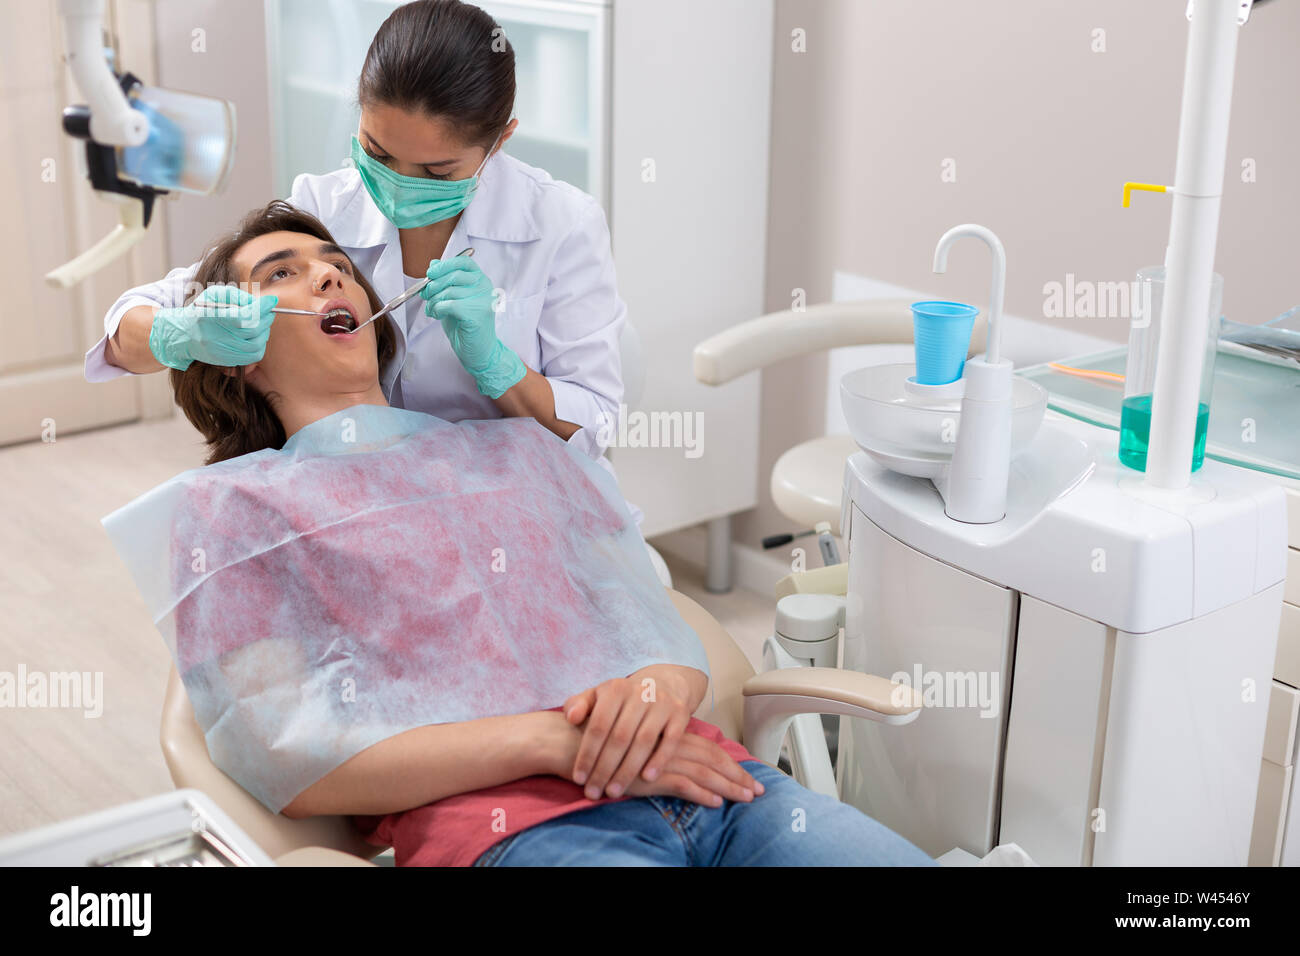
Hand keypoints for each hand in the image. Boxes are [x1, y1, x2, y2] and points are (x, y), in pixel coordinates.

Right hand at [149, 285, 277, 370]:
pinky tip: (255, 336)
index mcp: (210, 317)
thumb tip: (260, 303)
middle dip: (265, 318)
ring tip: (261, 323)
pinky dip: (260, 344)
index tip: (272, 301)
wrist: (184, 334)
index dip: (261, 308)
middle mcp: (215, 337)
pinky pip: (253, 356)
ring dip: (264, 332)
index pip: (243, 316)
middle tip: (267, 311)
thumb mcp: (215, 295)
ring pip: (256, 344)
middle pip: (253, 330)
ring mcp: (221, 351)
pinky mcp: (227, 361)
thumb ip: (237, 296)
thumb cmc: (202, 310)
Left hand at [420, 254, 524, 397]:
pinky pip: (449, 305)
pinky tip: (437, 315)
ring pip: (449, 292)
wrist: (478, 351)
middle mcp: (485, 288)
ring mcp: (483, 300)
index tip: (430, 273)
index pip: (464, 262)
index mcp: (481, 280)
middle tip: (426, 296)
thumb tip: (433, 264)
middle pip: (454, 276)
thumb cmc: (465, 326)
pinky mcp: (477, 314)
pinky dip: (438, 309)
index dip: (445, 265)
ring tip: (432, 310)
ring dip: (434, 301)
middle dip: (434, 286)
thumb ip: (445, 282)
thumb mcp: (452, 299)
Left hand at [563, 674, 694, 800]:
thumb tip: (571, 718)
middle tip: (593, 792)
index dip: (587, 753)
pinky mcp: (681, 713)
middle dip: (604, 768)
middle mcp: (640, 693)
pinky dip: (659, 760)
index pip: (598, 725)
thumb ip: (578, 705)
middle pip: (620, 737)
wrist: (662, 684)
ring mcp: (662, 703)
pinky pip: (670, 741)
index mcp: (615, 688)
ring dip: (628, 770)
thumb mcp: (598, 696)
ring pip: (644, 741)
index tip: (579, 778)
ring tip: (614, 792)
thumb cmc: (621, 700)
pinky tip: (646, 779)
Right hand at [620, 732, 764, 806]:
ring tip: (746, 798)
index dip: (733, 763)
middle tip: (759, 790)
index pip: (711, 749)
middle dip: (739, 776)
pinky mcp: (649, 775)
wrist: (580, 744)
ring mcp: (661, 759)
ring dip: (728, 786)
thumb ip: (664, 752)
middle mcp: (671, 744)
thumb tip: (686, 766)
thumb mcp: (643, 746)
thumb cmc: (610, 746)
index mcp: (672, 735)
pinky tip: (715, 802)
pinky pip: (682, 784)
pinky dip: (701, 794)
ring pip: (704, 772)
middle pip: (714, 760)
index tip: (749, 777)